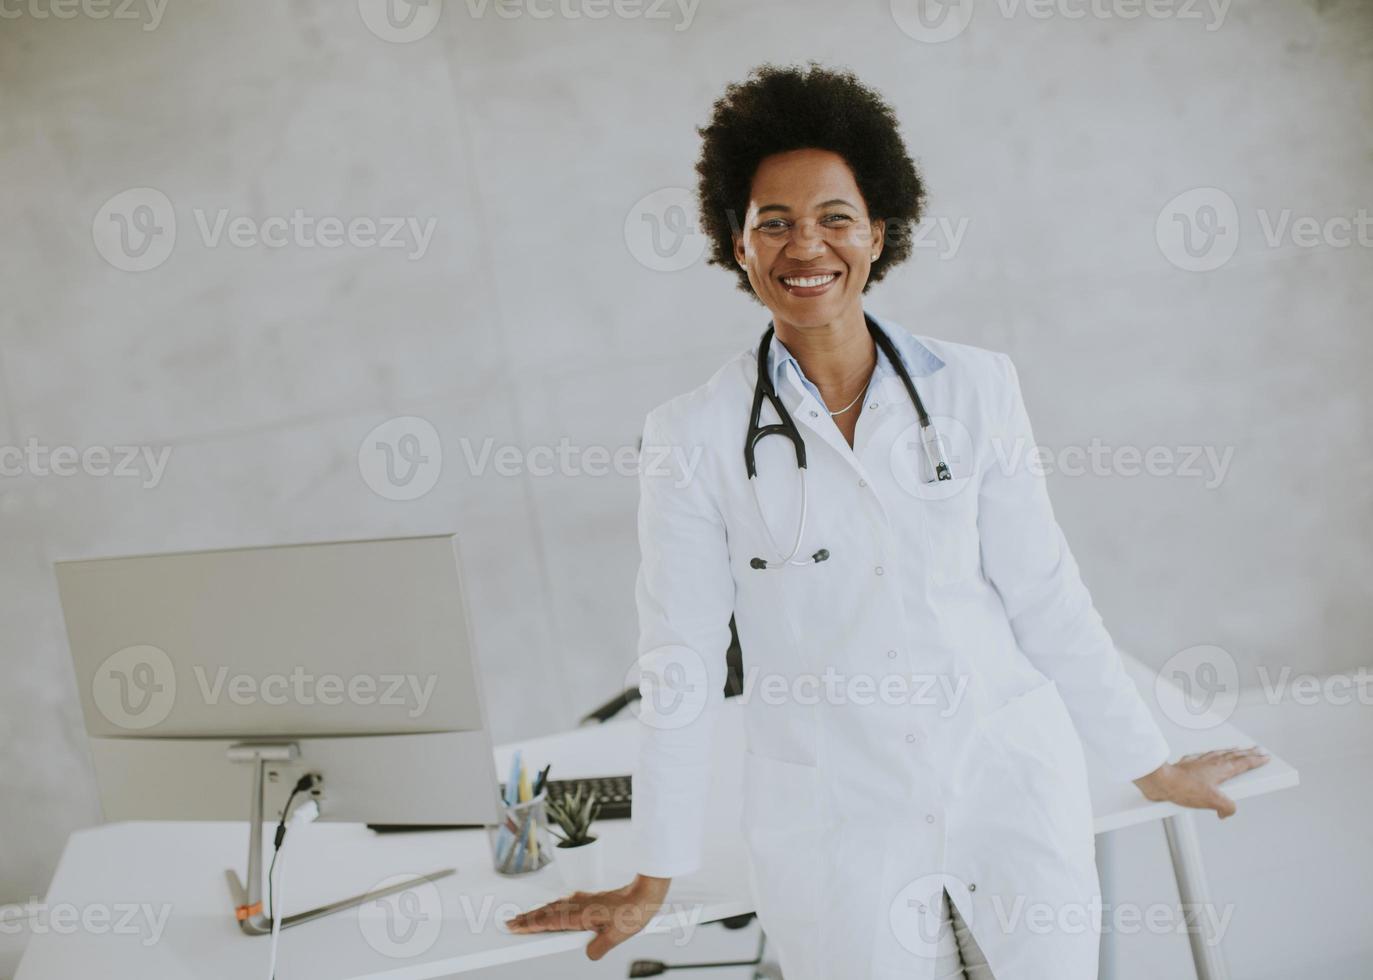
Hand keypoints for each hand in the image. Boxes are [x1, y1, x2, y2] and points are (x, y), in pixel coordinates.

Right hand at [504, 875, 670, 960]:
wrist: (644, 895)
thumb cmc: (632, 913)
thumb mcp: (616, 937)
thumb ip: (598, 948)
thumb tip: (588, 954)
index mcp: (580, 915)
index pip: (548, 921)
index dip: (529, 924)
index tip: (514, 926)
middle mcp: (578, 905)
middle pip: (546, 912)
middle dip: (527, 918)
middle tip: (509, 923)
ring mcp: (583, 901)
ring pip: (554, 907)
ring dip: (538, 912)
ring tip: (524, 919)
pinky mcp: (589, 899)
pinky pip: (564, 904)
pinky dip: (552, 908)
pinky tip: (552, 909)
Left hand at [1133, 746, 1269, 818]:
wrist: (1161, 780)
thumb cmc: (1184, 788)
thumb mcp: (1212, 801)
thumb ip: (1227, 807)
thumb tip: (1226, 812)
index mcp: (1222, 769)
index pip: (1244, 763)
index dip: (1256, 760)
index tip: (1265, 757)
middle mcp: (1213, 762)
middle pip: (1235, 755)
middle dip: (1248, 753)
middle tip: (1258, 750)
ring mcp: (1200, 761)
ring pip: (1220, 753)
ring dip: (1232, 751)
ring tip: (1238, 750)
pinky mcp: (1188, 763)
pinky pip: (1205, 755)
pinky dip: (1213, 754)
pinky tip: (1209, 755)